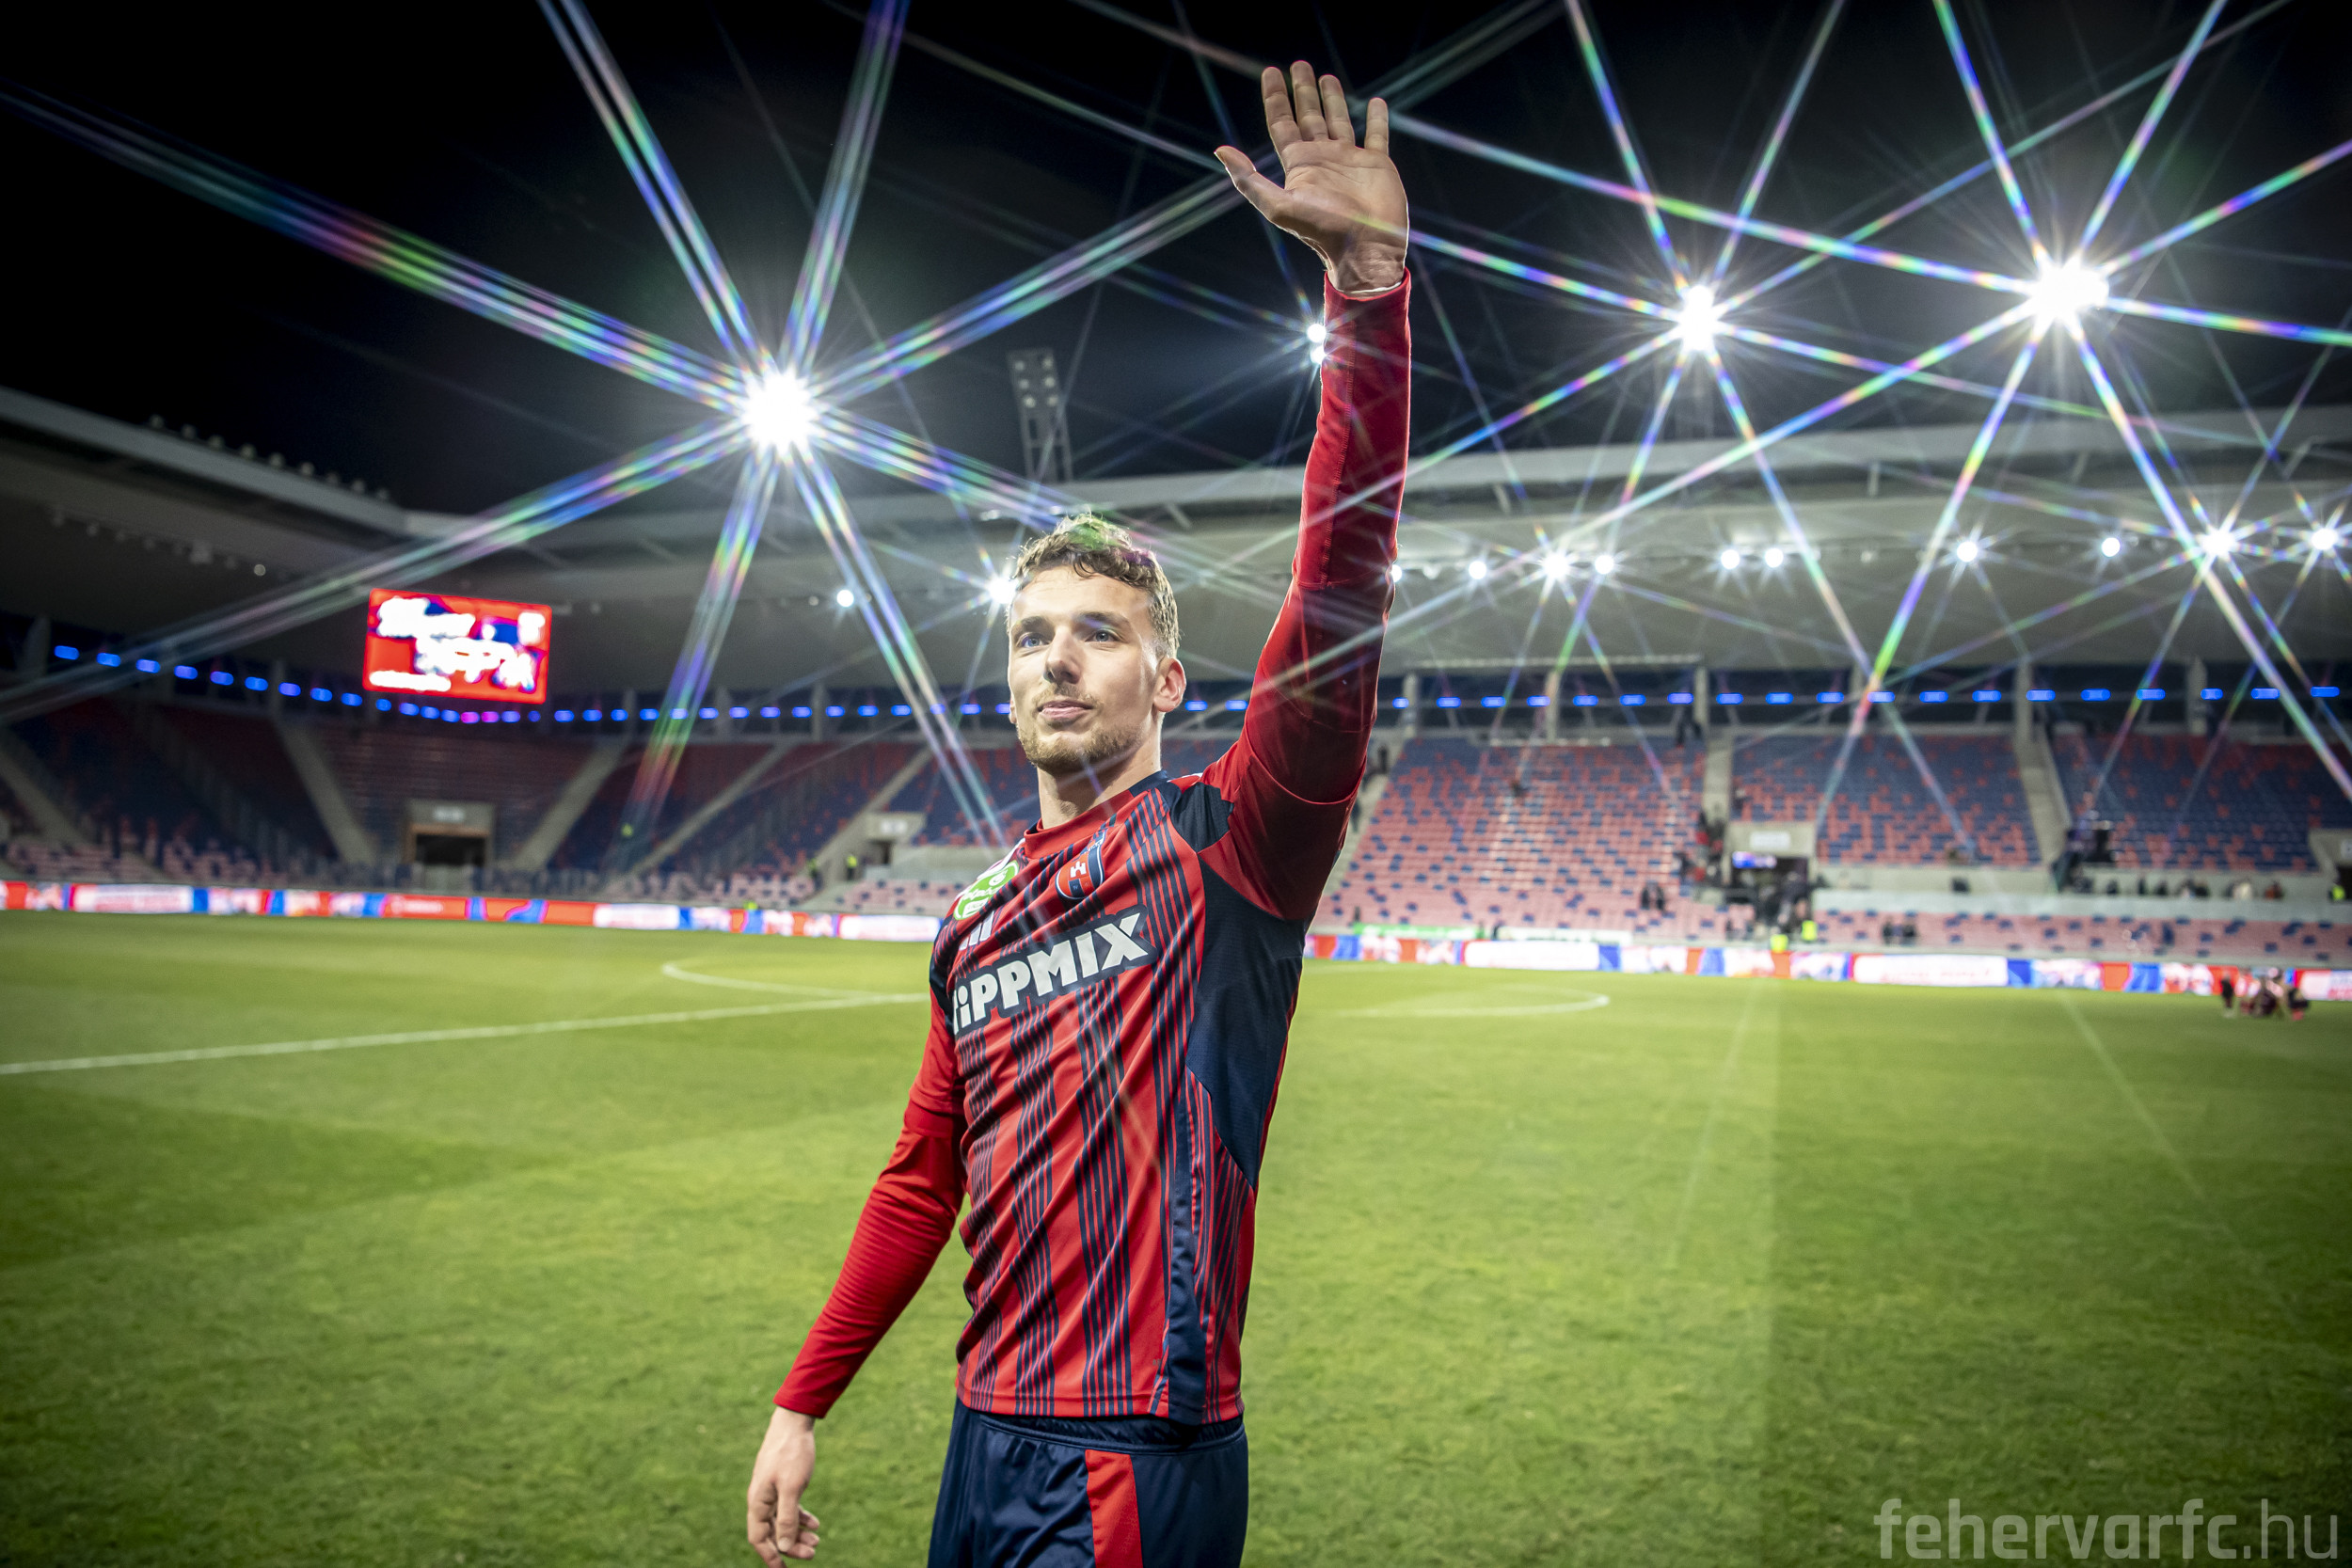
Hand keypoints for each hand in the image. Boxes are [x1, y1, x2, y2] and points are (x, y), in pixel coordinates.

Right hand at [747, 1407, 820, 1563]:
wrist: (793, 1422)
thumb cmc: (791, 1454)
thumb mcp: (792, 1488)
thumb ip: (786, 1518)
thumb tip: (782, 1547)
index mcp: (758, 1502)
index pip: (759, 1539)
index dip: (770, 1556)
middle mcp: (761, 1499)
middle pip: (772, 1533)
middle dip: (790, 1546)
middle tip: (813, 1553)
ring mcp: (771, 1491)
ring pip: (782, 1521)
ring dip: (797, 1534)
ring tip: (817, 1541)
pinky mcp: (782, 1483)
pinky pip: (788, 1508)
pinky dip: (801, 1517)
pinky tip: (815, 1523)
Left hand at [1215, 62, 1407, 296]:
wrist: (1364, 250)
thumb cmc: (1322, 231)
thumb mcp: (1279, 205)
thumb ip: (1249, 179)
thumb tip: (1220, 150)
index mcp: (1299, 165)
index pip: (1282, 123)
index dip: (1275, 97)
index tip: (1271, 72)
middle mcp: (1323, 159)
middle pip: (1308, 116)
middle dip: (1302, 91)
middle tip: (1299, 65)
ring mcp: (1350, 161)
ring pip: (1339, 121)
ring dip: (1332, 99)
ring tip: (1327, 77)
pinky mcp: (1377, 165)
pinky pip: (1377, 134)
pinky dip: (1376, 118)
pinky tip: (1375, 102)